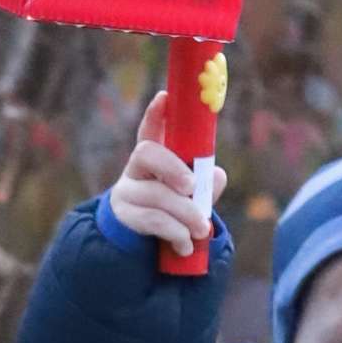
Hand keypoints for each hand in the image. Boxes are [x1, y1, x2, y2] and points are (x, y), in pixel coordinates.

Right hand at [107, 92, 225, 256]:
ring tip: (202, 229)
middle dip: (172, 167)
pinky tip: (186, 245)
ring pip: (156, 194)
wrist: (141, 245)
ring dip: (185, 214)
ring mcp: (126, 191)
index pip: (151, 129)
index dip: (156, 114)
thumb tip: (216, 176)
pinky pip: (153, 220)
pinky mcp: (125, 216)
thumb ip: (206, 184)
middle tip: (193, 186)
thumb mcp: (191, 196)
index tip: (164, 97)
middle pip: (147, 153)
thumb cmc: (172, 210)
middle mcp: (135, 168)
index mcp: (154, 157)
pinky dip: (176, 233)